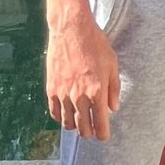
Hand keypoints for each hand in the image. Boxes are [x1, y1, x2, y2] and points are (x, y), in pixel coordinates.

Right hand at [45, 15, 119, 140]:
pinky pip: (54, 111)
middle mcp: (79, 96)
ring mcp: (63, 93)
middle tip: (92, 131)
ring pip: (67, 123)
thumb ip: (114, 89)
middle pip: (83, 128)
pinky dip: (60, 117)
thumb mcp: (112, 64)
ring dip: (74, 126)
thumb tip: (113, 108)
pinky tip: (65, 115)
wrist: (71, 29)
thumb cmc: (95, 43)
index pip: (100, 124)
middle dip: (89, 133)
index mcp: (97, 91)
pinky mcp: (51, 88)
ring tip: (79, 124)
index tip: (104, 136)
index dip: (103, 134)